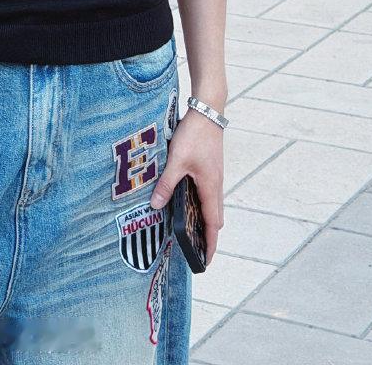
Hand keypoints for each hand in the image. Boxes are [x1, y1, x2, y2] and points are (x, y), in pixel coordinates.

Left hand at [148, 109, 224, 266]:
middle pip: (215, 217)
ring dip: (205, 219)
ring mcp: (215, 175)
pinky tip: (188, 200)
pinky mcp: (211, 167)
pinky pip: (208, 192)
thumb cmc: (194, 135)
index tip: (206, 260)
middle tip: (196, 249)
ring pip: (212, 204)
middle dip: (207, 235)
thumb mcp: (176, 160)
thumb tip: (155, 205)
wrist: (207, 111)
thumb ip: (167, 184)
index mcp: (210, 187)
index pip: (212, 224)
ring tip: (191, 230)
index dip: (210, 243)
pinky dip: (202, 204)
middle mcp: (216, 184)